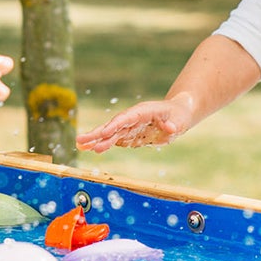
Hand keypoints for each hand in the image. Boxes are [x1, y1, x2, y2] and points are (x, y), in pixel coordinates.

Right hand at [75, 97, 193, 152]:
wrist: (177, 115)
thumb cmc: (179, 115)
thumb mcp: (180, 120)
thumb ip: (174, 124)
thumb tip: (170, 129)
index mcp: (142, 112)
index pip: (126, 119)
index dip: (115, 125)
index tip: (103, 133)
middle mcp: (132, 118)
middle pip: (113, 125)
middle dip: (97, 133)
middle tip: (80, 140)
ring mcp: (130, 127)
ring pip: (111, 134)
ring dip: (96, 140)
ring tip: (81, 146)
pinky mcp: (130, 135)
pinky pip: (115, 140)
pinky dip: (103, 144)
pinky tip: (91, 148)